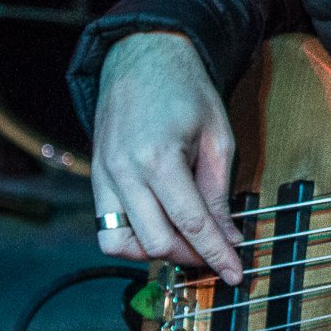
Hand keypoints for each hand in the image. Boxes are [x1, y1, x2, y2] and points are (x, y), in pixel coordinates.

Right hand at [91, 33, 244, 283]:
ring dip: (157, 253)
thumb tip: (229, 235)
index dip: (216, 253)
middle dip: (191, 257)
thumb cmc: (185, 89)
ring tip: (186, 243)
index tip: (236, 274)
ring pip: (122, 244)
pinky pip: (106, 229)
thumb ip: (218, 190)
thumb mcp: (216, 135)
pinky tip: (159, 230)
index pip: (191, 222)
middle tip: (217, 254)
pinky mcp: (95, 179)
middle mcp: (124, 172)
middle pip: (156, 241)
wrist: (142, 56)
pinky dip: (132, 241)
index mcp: (159, 157)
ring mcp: (104, 177)